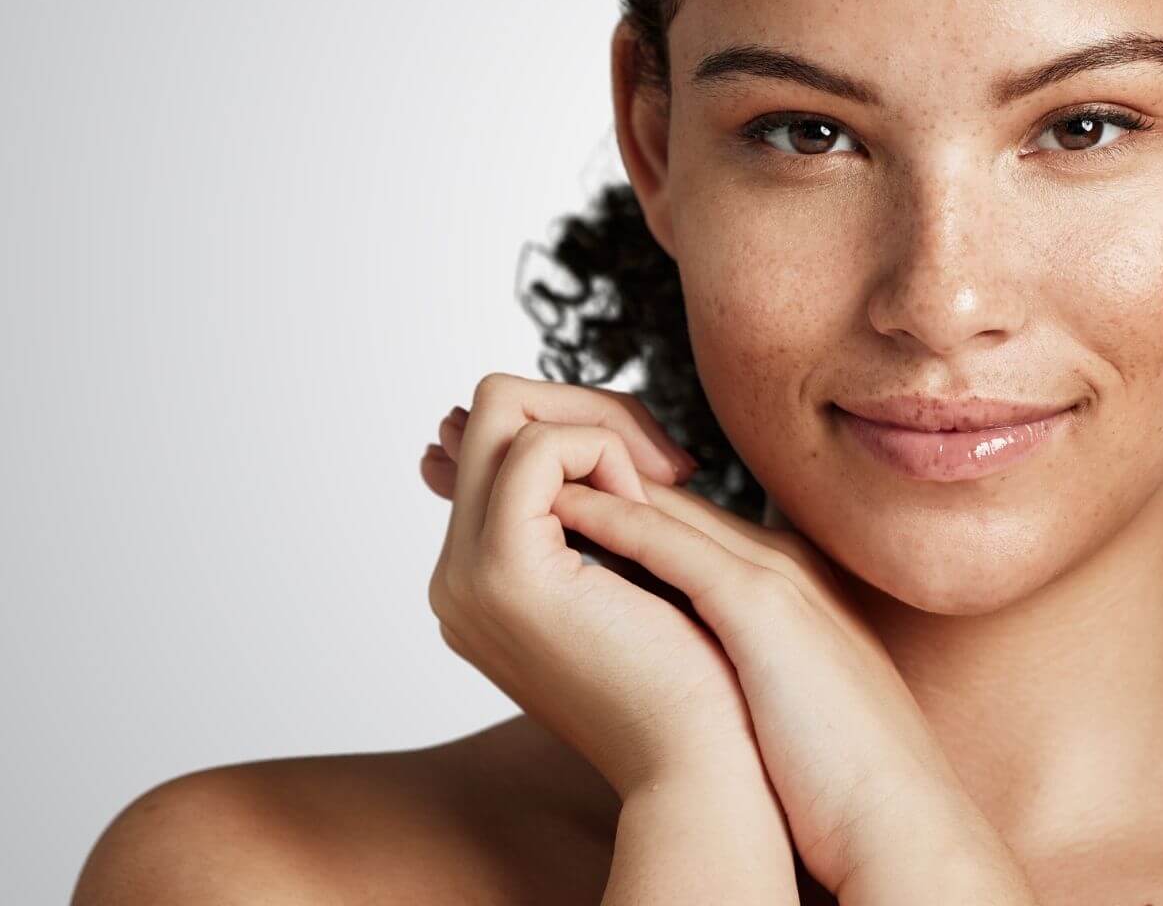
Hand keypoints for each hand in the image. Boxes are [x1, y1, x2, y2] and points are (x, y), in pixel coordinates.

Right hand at [423, 372, 779, 805]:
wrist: (702, 758)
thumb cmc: (694, 671)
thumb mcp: (636, 565)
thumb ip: (601, 505)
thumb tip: (585, 430)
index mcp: (481, 576)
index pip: (500, 440)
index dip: (585, 427)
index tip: (662, 474)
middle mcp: (456, 574)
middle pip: (494, 410)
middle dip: (592, 411)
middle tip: (670, 468)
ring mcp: (467, 574)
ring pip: (505, 410)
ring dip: (601, 431)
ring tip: (660, 495)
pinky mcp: (504, 570)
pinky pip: (538, 447)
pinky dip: (603, 452)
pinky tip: (646, 509)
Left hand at [516, 429, 1022, 898]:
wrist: (899, 819)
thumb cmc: (835, 781)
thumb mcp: (774, 701)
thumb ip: (729, 664)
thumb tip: (666, 668)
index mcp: (781, 586)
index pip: (679, 523)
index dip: (608, 504)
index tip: (537, 500)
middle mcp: (778, 563)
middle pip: (666, 495)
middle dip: (585, 472)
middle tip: (509, 468)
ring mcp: (777, 578)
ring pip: (668, 505)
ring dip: (591, 477)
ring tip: (517, 470)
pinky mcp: (768, 612)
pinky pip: (679, 549)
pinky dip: (618, 523)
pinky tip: (561, 511)